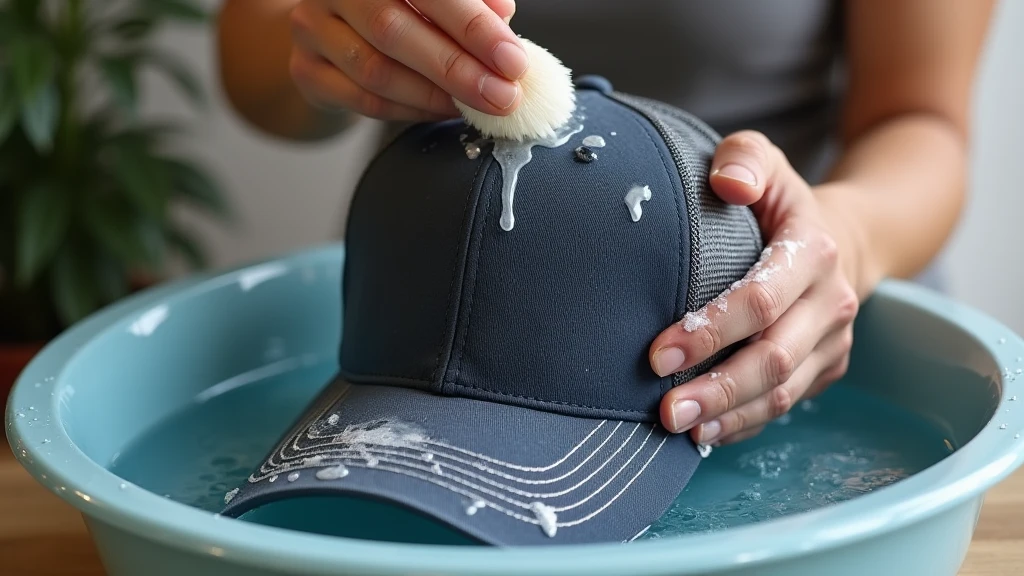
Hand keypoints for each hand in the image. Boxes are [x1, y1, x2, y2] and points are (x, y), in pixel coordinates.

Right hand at [287, 0, 526, 121]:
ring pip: (376, 70)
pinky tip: (444, 111)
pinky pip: (363, 99)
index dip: (471, 24)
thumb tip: (502, 16)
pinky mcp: (306, 71)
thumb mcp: (438, 0)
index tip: (512, 58)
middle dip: (457, 68)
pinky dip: (411, 109)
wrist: (336, 36)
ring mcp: (313, 27)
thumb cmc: (402, 11)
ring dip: (435, 95)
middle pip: (393, 28)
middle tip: (502, 94)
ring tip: (478, 105)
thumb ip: (470, 2)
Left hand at [649, 130, 861, 445]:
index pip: (761, 300)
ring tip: (681, 428)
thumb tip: (727, 182)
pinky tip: (707, 432)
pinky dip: (746, 423)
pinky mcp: (826, 368)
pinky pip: (786, 404)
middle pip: (773, 357)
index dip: (710, 330)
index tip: (658, 353)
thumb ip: (743, 158)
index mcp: (813, 250)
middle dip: (718, 388)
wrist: (839, 239)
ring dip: (730, 415)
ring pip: (783, 391)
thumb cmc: (777, 201)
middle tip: (665, 409)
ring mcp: (832, 341)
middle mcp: (830, 301)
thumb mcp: (763, 159)